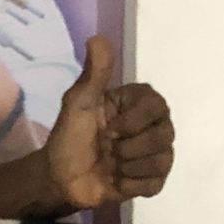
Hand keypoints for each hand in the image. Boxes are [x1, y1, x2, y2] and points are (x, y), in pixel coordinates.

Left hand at [41, 37, 174, 210]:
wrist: (59, 177)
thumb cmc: (69, 137)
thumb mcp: (77, 103)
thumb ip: (93, 74)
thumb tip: (97, 38)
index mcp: (140, 104)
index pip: (157, 106)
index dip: (133, 122)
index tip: (109, 129)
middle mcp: (155, 126)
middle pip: (164, 135)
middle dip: (128, 147)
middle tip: (108, 149)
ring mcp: (156, 155)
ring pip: (162, 161)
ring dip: (129, 166)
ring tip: (112, 164)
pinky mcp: (152, 181)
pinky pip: (155, 184)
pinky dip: (131, 184)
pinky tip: (116, 180)